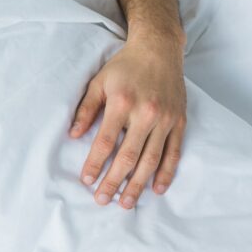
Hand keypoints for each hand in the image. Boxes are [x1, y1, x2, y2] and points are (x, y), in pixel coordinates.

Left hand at [69, 36, 186, 208]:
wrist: (159, 49)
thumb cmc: (124, 66)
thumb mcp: (98, 82)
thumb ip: (85, 109)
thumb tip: (72, 135)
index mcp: (122, 103)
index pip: (105, 141)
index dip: (95, 163)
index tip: (87, 180)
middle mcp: (145, 113)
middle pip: (128, 156)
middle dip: (114, 181)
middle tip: (102, 200)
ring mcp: (165, 119)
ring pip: (151, 160)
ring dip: (138, 184)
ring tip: (126, 203)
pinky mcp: (179, 122)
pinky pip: (173, 152)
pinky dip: (166, 173)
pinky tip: (156, 189)